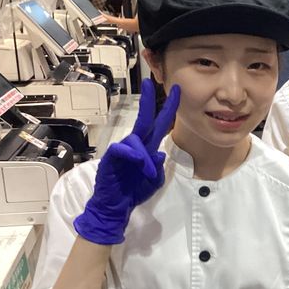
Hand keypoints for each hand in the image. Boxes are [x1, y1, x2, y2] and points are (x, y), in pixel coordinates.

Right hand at [74, 80, 179, 243]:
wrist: (115, 206)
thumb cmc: (133, 191)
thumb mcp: (155, 181)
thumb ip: (159, 168)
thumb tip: (159, 154)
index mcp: (148, 148)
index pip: (160, 124)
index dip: (168, 108)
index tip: (177, 91)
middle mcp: (136, 145)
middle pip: (145, 119)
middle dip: (149, 100)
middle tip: (151, 82)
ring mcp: (123, 150)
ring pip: (137, 139)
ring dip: (145, 157)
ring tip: (148, 174)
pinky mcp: (111, 157)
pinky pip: (122, 149)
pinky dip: (132, 155)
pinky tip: (137, 162)